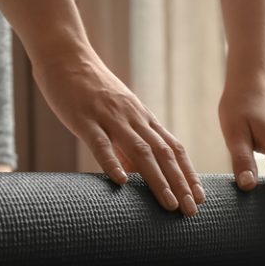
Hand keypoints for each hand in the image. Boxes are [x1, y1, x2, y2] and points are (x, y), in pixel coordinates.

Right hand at [33, 48, 205, 215]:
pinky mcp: (84, 118)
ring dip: (158, 180)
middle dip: (181, 184)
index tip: (199, 197)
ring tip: (170, 204)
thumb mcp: (115, 114)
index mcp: (141, 118)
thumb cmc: (89, 89)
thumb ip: (126, 142)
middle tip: (192, 210)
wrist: (65, 55)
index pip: (173, 148)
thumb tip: (134, 175)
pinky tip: (120, 181)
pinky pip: (100, 143)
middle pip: (163, 154)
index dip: (188, 173)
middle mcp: (132, 118)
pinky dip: (112, 162)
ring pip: (140, 151)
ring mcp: (109, 117)